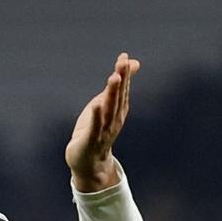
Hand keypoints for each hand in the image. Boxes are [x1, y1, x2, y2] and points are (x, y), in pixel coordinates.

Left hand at [65, 53, 139, 191]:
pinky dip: (97, 116)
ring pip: (109, 110)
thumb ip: (117, 86)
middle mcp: (114, 119)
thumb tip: (132, 62)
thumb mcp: (105, 104)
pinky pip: (95, 127)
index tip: (124, 57)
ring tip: (113, 77)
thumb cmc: (95, 131)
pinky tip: (97, 104)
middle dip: (121, 80)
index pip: (122, 89)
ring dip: (112, 94)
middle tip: (122, 62)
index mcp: (118, 110)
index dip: (124, 73)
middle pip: (118, 97)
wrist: (89, 163)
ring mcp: (104, 130)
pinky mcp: (91, 140)